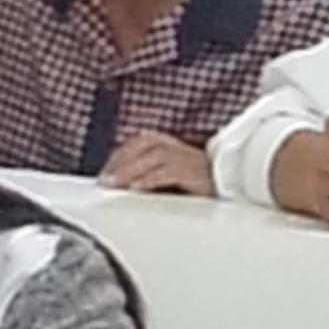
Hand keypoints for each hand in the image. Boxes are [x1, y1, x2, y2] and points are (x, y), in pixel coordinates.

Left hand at [99, 131, 213, 195]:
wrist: (225, 181)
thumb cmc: (193, 179)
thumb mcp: (164, 172)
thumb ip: (145, 171)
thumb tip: (119, 182)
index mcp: (163, 141)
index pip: (134, 143)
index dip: (117, 157)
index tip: (103, 173)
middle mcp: (172, 144)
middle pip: (140, 147)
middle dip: (119, 163)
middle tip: (105, 180)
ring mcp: (183, 156)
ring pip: (151, 157)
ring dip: (130, 170)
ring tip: (116, 184)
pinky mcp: (191, 171)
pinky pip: (167, 172)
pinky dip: (150, 179)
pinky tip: (138, 187)